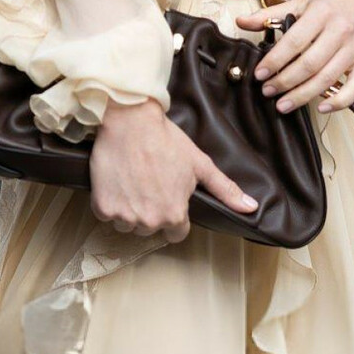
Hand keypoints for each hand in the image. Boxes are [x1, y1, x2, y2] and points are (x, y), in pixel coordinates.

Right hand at [90, 97, 257, 241]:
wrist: (130, 121)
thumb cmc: (167, 140)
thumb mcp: (200, 164)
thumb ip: (225, 190)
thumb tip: (252, 208)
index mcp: (174, 215)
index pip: (176, 233)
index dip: (173, 214)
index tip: (166, 195)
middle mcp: (149, 221)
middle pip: (150, 228)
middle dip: (150, 210)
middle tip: (149, 182)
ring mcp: (124, 216)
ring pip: (127, 223)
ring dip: (128, 208)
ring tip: (132, 180)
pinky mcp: (102, 208)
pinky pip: (107, 215)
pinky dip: (109, 201)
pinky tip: (117, 181)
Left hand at [234, 0, 353, 113]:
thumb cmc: (334, 3)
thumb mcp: (302, 2)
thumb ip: (270, 14)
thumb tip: (241, 22)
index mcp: (322, 13)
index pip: (295, 42)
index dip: (275, 61)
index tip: (259, 74)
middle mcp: (340, 32)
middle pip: (310, 64)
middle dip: (285, 81)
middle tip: (268, 91)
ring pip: (327, 79)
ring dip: (303, 95)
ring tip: (282, 104)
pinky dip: (339, 102)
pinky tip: (321, 107)